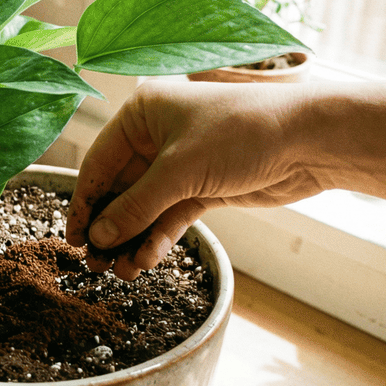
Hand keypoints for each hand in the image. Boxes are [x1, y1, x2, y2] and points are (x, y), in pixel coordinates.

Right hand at [65, 80, 325, 279]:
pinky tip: (147, 260)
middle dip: (111, 228)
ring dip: (133, 240)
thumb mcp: (180, 170)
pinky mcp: (204, 187)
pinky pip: (170, 216)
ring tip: (122, 271)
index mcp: (142, 114)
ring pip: (145, 208)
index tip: (75, 238)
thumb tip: (101, 235)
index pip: (99, 163)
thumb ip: (136, 205)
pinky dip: (158, 238)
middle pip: (120, 189)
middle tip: (96, 264)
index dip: (85, 203)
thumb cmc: (244, 133)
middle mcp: (157, 136)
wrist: (310, 141)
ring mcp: (181, 164)